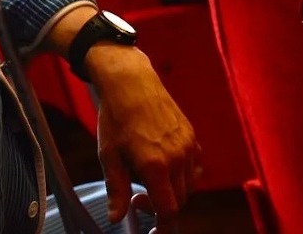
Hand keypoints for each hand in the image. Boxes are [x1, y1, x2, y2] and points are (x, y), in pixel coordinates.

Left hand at [87, 46, 199, 228]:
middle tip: (137, 196)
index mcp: (155, 165)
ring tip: (147, 175)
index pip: (169, 209)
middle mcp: (177, 157)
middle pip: (180, 200)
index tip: (152, 228)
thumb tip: (116, 217)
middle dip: (162, 206)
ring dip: (172, 190)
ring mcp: (188, 146)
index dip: (162, 224)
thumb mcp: (108, 155)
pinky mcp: (192, 137)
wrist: (130, 83)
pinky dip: (182, 174)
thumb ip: (115, 189)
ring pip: (189, 185)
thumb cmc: (116, 117)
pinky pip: (194, 167)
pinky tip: (162, 163)